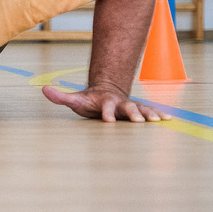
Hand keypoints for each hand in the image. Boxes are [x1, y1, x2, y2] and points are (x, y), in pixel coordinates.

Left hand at [41, 84, 168, 122]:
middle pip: (127, 108)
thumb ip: (61, 97)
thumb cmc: (89, 100)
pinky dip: (159, 114)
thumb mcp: (75, 99)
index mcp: (105, 101)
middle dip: (132, 114)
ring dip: (149, 114)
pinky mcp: (139, 110)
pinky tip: (169, 119)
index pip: (105, 107)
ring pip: (141, 109)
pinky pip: (150, 112)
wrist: (106, 90)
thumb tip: (43, 89)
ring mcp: (131, 106)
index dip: (106, 113)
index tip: (107, 120)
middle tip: (138, 121)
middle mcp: (120, 103)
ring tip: (158, 121)